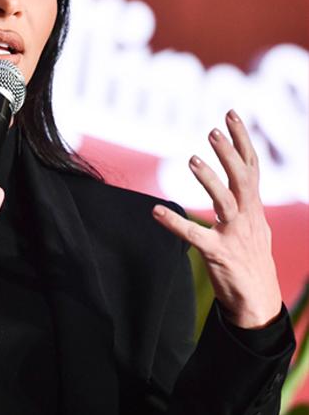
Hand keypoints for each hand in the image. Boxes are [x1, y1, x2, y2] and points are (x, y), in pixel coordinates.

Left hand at [153, 109, 282, 328]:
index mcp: (254, 207)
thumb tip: (240, 184)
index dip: (242, 139)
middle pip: (242, 178)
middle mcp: (248, 217)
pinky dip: (176, 223)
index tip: (231, 113)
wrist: (258, 301)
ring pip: (226, 202)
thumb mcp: (254, 226)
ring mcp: (235, 235)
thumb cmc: (250, 259)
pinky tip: (157, 212)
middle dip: (228, 152)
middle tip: (213, 129)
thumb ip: (245, 202)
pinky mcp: (219, 254)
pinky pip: (196, 236)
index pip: (251, 165)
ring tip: (192, 159)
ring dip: (209, 180)